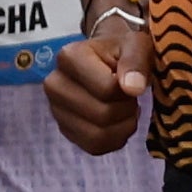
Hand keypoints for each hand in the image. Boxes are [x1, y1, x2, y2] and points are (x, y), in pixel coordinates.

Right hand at [45, 21, 146, 155]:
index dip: (129, 90)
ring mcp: (56, 109)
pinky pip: (94, 147)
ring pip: (98, 136)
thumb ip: (136, 62)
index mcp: (70, 57)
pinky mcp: (65, 129)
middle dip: (127, 109)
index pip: (107, 89)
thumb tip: (133, 88)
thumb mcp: (135, 45)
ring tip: (125, 108)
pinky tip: (118, 122)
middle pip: (102, 115)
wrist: (107, 58)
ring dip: (123, 127)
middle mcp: (55, 84)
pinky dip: (114, 139)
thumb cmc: (122, 50)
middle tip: (130, 96)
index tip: (131, 79)